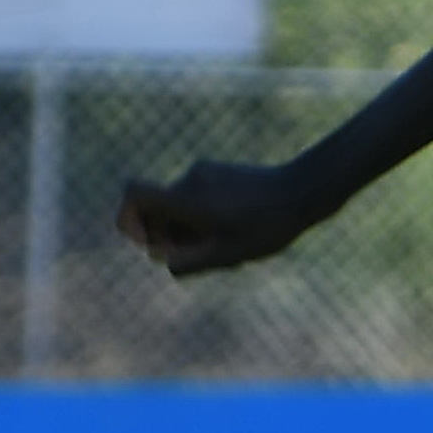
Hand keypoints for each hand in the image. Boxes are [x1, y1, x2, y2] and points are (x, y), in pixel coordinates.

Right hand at [116, 160, 320, 278]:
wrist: (304, 189)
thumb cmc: (267, 227)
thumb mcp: (227, 254)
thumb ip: (188, 261)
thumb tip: (160, 260)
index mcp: (187, 200)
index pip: (133, 193)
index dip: (127, 217)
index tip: (147, 240)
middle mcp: (190, 180)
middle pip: (158, 209)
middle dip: (170, 235)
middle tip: (202, 254)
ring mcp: (203, 172)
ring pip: (180, 206)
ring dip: (191, 229)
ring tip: (226, 245)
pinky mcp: (217, 171)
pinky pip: (196, 197)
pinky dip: (204, 216)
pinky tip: (235, 230)